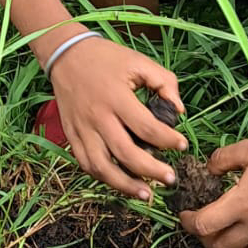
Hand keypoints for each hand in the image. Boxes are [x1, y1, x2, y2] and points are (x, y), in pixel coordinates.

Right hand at [48, 36, 186, 199]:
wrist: (65, 53)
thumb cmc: (106, 57)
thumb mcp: (138, 61)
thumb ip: (164, 82)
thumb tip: (179, 110)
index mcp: (116, 97)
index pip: (147, 128)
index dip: (169, 140)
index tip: (182, 144)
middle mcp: (98, 117)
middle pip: (126, 153)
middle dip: (152, 171)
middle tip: (171, 178)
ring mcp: (82, 129)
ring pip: (103, 167)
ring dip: (125, 185)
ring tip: (147, 194)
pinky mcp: (72, 135)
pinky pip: (86, 164)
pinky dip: (103, 178)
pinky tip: (120, 183)